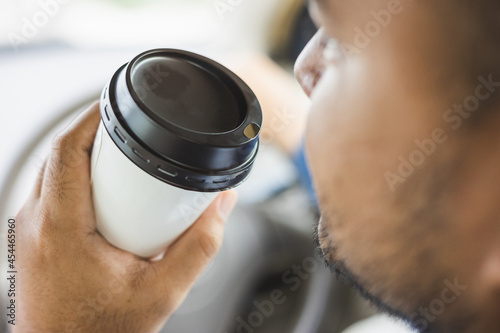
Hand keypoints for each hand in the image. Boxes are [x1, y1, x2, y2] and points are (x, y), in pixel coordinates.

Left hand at [14, 102, 237, 332]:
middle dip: (94, 133)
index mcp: (60, 228)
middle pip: (59, 154)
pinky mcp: (30, 241)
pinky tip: (106, 193)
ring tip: (121, 157)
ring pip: (52, 172)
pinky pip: (51, 193)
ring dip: (84, 156)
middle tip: (130, 131)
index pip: (66, 150)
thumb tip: (222, 206)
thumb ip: (200, 247)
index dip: (91, 117)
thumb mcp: (162, 294)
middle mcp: (33, 224)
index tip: (115, 102)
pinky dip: (77, 180)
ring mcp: (26, 232)